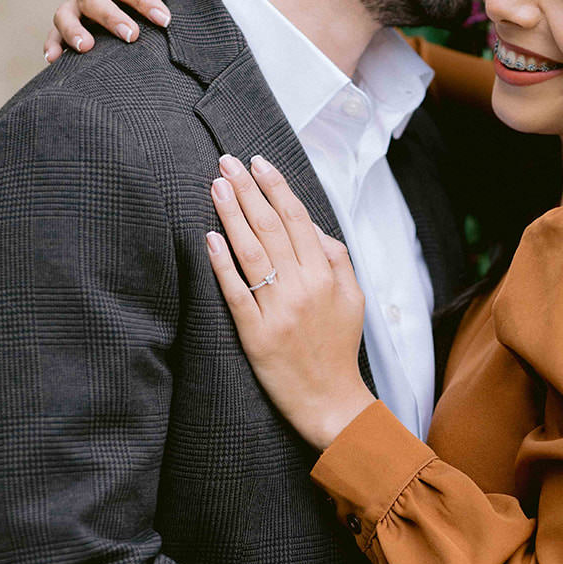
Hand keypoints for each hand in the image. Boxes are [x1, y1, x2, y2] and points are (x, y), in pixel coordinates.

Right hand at [45, 0, 184, 61]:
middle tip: (132, 35)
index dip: (140, 0)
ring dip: (73, 31)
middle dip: (111, 18)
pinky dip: (54, 44)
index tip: (163, 19)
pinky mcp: (71, 18)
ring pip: (65, 15)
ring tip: (86, 47)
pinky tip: (54, 58)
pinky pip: (56, 32)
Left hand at [206, 154, 373, 448]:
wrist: (331, 401)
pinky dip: (222, 264)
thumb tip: (309, 225)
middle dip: (247, 190)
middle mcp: (303, 288)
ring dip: (231, 215)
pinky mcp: (255, 335)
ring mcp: (278, 311)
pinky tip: (209, 238)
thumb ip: (336, 258)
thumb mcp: (353, 298)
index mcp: (327, 275)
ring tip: (215, 187)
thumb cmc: (339, 346)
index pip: (297, 219)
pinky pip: (236, 293)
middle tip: (226, 162)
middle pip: (270, 228)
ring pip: (251, 253)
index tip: (257, 162)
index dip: (276, 187)